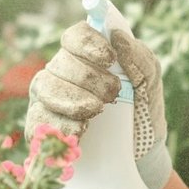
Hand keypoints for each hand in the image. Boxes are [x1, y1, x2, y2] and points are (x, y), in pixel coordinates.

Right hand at [24, 22, 170, 188]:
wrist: (141, 152)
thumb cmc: (142, 110)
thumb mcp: (150, 81)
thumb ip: (139, 58)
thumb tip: (118, 37)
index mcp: (86, 55)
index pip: (75, 36)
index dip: (88, 43)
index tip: (109, 59)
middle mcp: (62, 72)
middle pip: (62, 61)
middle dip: (89, 78)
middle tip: (112, 94)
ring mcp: (48, 98)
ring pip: (46, 87)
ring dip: (74, 99)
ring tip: (96, 111)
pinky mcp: (41, 125)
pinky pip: (38, 119)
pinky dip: (60, 124)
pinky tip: (80, 130)